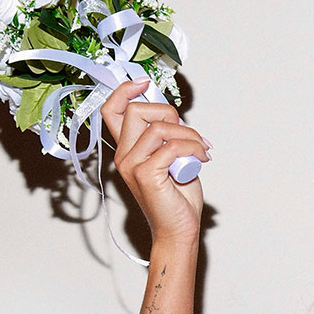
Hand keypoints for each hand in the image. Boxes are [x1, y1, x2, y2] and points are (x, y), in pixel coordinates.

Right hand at [102, 78, 209, 244]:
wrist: (179, 229)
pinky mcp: (146, 175)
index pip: (111, 111)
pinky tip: (202, 158)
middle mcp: (124, 156)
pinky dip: (193, 147)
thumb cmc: (177, 197)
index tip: (144, 83)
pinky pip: (172, 146)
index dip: (124, 91)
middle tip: (190, 135)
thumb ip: (166, 136)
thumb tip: (172, 114)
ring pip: (159, 127)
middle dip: (169, 113)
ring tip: (202, 150)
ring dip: (189, 135)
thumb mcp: (171, 158)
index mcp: (126, 150)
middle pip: (137, 110)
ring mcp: (132, 165)